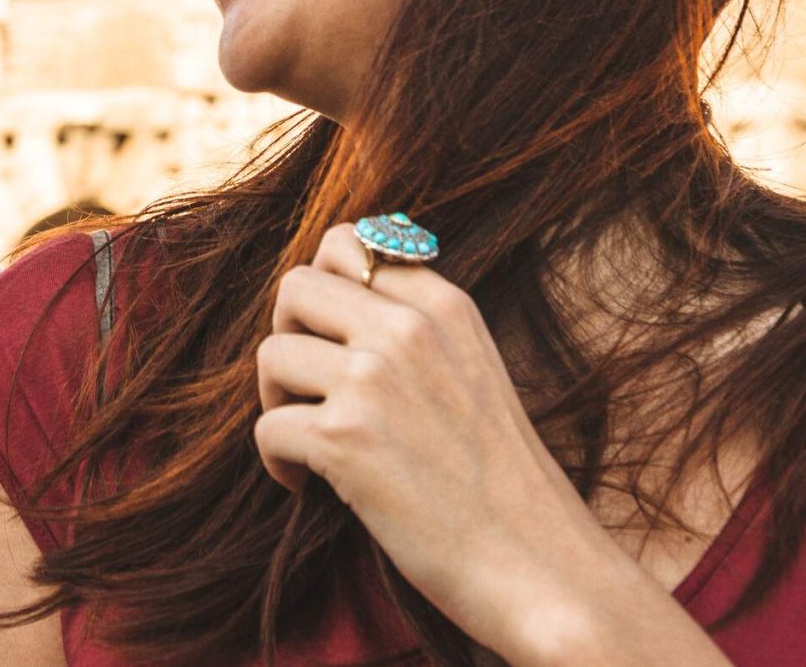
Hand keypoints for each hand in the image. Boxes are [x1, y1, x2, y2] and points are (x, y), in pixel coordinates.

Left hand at [252, 224, 728, 666]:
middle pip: (295, 286)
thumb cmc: (502, 480)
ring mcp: (374, 380)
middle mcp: (407, 329)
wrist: (538, 564)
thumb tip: (336, 290)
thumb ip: (417, 325)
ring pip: (271, 355)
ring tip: (310, 441)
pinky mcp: (344, 438)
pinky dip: (277, 462)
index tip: (329, 335)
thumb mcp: (475, 367)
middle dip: (287, 333)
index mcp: (446, 305)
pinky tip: (307, 485)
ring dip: (277, 402)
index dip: (324, 288)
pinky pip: (267, 428)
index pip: (349, 242)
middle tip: (307, 386)